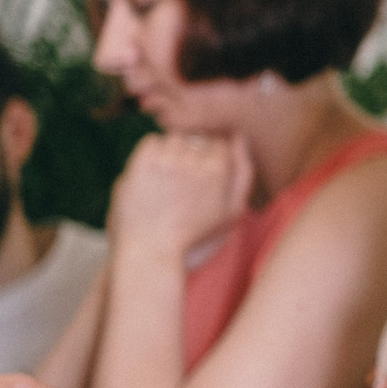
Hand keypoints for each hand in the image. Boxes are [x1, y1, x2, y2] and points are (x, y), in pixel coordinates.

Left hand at [107, 131, 252, 258]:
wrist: (152, 251)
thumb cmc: (194, 235)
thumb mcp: (232, 210)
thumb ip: (243, 172)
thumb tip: (239, 136)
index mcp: (219, 169)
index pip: (218, 143)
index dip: (208, 161)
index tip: (197, 182)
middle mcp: (195, 160)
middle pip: (197, 139)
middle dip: (190, 156)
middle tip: (179, 186)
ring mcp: (167, 160)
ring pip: (174, 138)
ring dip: (170, 153)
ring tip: (165, 182)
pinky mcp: (143, 162)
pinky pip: (151, 142)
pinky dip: (150, 154)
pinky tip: (151, 177)